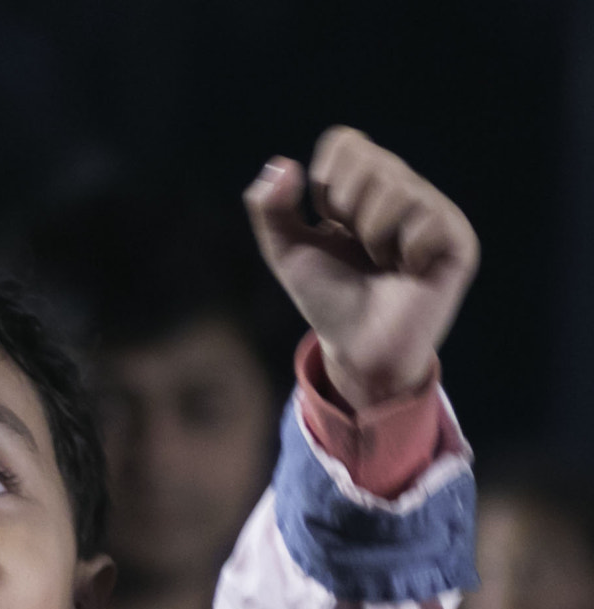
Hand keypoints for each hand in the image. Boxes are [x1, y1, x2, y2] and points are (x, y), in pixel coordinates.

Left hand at [244, 126, 478, 410]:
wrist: (357, 346)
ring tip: (382, 261)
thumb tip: (282, 163)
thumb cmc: (327, 297)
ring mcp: (435, 210)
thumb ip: (270, 208)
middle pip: (368, 159)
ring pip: (394, 187)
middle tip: (358, 246)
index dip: (325, 184)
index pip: (345, 142)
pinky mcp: (458, 238)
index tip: (329, 222)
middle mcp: (404, 189)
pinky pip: (424, 218)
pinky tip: (408, 270)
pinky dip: (402, 250)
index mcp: (366, 185)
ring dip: (372, 234)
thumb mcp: (286, 251)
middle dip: (346, 208)